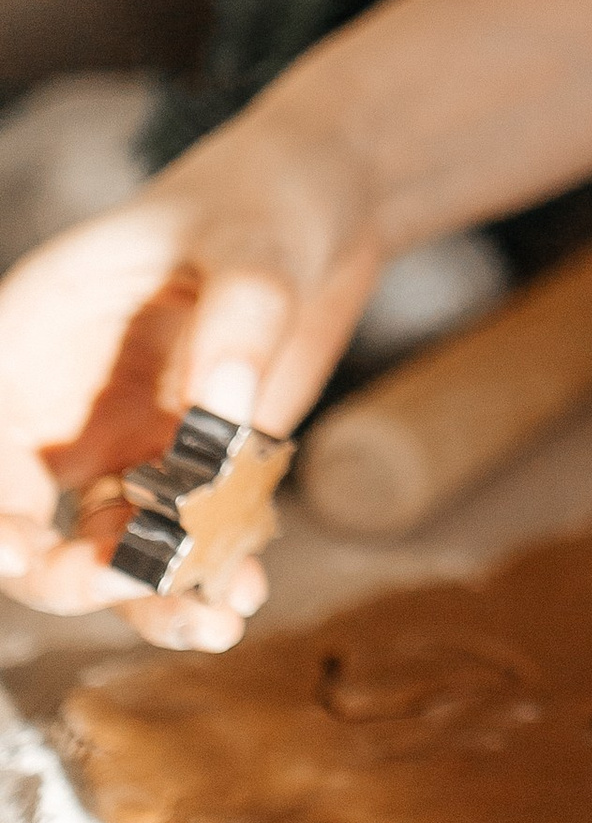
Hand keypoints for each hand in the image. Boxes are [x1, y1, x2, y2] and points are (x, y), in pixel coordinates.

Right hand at [0, 108, 380, 651]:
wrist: (330, 208)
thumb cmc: (266, 200)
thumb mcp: (256, 243)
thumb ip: (239, 319)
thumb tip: (226, 414)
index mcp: (27, 340)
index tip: (20, 555)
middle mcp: (57, 405)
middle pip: (22, 520)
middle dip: (70, 572)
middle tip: (142, 585)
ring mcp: (119, 444)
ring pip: (100, 549)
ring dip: (147, 598)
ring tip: (217, 622)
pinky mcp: (182, 471)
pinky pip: (176, 544)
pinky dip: (205, 575)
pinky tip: (245, 588)